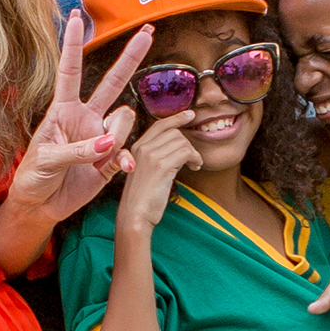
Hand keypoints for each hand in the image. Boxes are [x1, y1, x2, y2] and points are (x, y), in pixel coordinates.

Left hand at [6, 11, 153, 222]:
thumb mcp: (46, 160)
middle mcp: (85, 118)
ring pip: (124, 120)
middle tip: (149, 30)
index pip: (69, 70)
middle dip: (130, 57)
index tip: (76, 16)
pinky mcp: (110, 160)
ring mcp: (100, 137)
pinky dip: (127, 159)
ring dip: (117, 136)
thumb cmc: (33, 177)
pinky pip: (128, 152)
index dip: (73, 44)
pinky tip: (125, 167)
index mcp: (62, 110)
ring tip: (102, 156)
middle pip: (112, 82)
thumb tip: (109, 144)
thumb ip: (77, 150)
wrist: (39, 206)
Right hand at [117, 113, 201, 228]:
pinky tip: (195, 167)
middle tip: (193, 157)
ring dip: (193, 152)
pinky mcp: (160, 165)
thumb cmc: (142, 199)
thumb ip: (156, 158)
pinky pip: (186, 152)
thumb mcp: (146, 173)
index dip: (176, 118)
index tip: (190, 115)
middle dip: (188, 143)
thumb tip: (178, 148)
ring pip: (182, 141)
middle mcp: (142, 147)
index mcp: (136, 147)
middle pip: (174, 132)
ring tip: (194, 164)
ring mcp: (150, 155)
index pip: (159, 125)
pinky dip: (195, 158)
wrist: (134, 215)